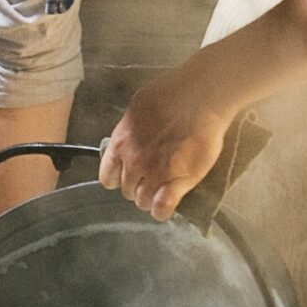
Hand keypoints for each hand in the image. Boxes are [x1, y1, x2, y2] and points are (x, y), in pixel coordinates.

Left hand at [98, 72, 233, 221]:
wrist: (199, 98)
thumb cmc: (171, 94)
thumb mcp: (137, 110)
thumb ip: (129, 130)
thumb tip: (128, 137)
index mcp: (120, 144)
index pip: (108, 176)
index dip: (118, 178)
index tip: (127, 176)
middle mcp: (133, 162)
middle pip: (126, 190)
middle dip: (136, 188)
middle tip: (150, 181)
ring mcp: (154, 174)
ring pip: (143, 201)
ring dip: (149, 199)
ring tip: (160, 193)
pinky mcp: (176, 182)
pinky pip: (162, 208)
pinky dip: (161, 212)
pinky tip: (164, 210)